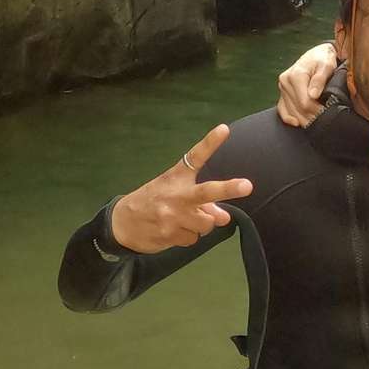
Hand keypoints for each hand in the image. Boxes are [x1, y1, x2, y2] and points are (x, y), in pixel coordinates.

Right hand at [109, 124, 253, 253]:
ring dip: (202, 225)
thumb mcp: (172, 194)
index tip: (224, 130)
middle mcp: (176, 195)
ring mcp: (172, 216)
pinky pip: (194, 239)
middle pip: (206, 192)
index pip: (195, 157)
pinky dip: (189, 236)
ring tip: (183, 220)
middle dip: (228, 189)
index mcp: (176, 178)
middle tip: (247, 185)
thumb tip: (224, 217)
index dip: (210, 143)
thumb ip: (202, 201)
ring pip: (206, 224)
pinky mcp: (170, 235)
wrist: (122, 224)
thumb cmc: (152, 202)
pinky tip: (173, 231)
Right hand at [276, 42, 339, 127]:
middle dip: (312, 116)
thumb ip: (319, 79)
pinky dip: (288, 117)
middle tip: (325, 119)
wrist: (317, 54)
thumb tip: (313, 95)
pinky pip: (282, 108)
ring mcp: (283, 88)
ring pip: (291, 111)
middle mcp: (285, 81)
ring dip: (304, 119)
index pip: (304, 102)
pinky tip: (296, 123)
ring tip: (317, 122)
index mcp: (296, 75)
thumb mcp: (326, 65)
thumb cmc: (323, 59)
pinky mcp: (283, 92)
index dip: (316, 111)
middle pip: (298, 108)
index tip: (327, 113)